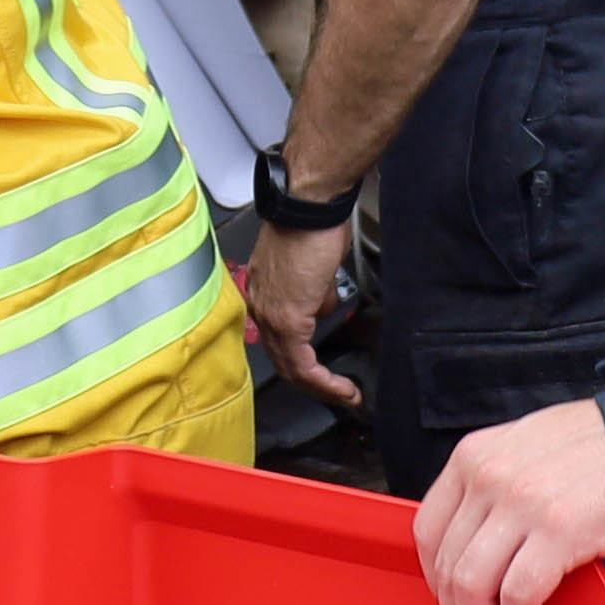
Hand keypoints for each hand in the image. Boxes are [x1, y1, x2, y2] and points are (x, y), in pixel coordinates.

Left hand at [242, 217, 362, 406]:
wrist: (308, 210)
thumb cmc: (311, 226)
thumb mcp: (315, 268)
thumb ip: (315, 293)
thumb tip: (322, 304)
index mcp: (263, 293)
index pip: (278, 340)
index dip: (303, 363)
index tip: (324, 375)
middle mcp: (260, 306)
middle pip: (282, 359)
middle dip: (313, 382)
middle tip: (338, 393)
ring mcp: (270, 314)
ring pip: (291, 366)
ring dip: (320, 386)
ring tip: (344, 394)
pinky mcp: (287, 319)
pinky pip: (302, 363)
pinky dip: (323, 381)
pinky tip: (340, 387)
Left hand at [415, 399, 604, 604]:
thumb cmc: (598, 448)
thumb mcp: (522, 451)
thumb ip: (491, 487)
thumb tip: (474, 546)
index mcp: (473, 456)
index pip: (428, 530)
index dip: (434, 580)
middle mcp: (488, 476)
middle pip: (447, 563)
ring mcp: (521, 502)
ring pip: (472, 584)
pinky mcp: (559, 530)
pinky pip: (519, 592)